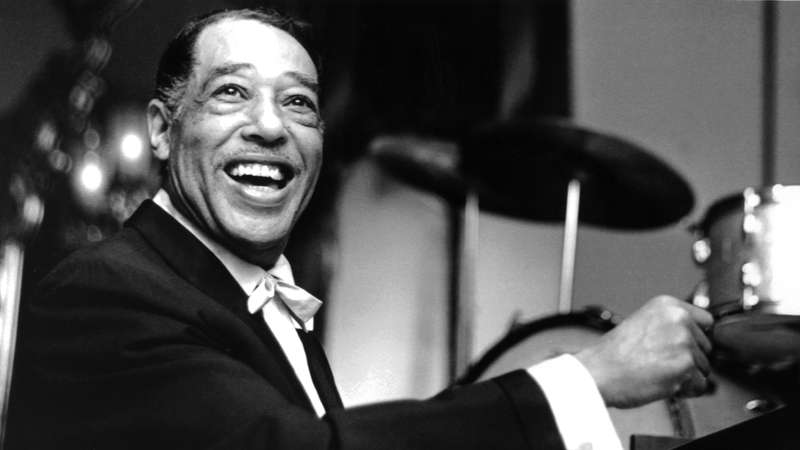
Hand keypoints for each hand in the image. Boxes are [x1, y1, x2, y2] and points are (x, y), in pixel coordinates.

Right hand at [575, 295, 712, 407]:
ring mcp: (683, 342)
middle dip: (688, 358)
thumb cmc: (612, 354)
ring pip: (703, 367)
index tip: (681, 346)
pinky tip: (663, 383)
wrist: (597, 372)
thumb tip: (694, 338)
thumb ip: (670, 326)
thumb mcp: (641, 323)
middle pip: (706, 346)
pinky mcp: (685, 366)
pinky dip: (685, 390)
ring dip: (685, 375)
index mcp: (667, 305)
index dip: (695, 337)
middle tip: (661, 361)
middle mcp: (679, 319)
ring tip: (658, 371)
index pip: (706, 321)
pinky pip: (700, 385)